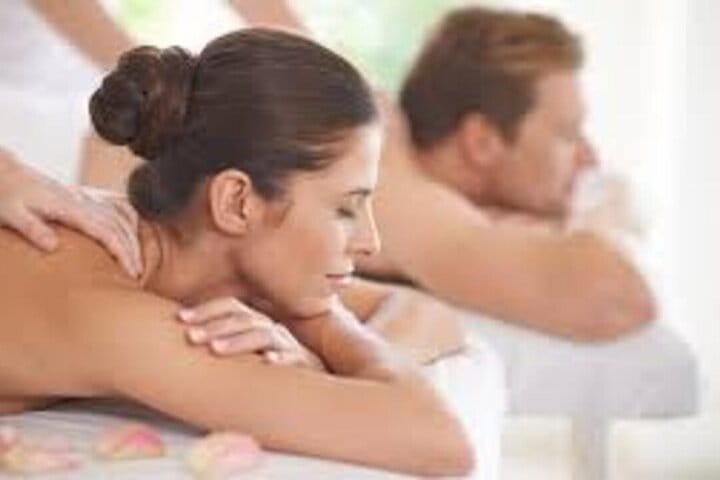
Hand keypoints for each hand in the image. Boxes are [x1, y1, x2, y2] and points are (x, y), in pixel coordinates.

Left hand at [0, 147, 141, 276]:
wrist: (3, 172)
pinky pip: (115, 205)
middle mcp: (82, 200)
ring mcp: (84, 196)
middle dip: (132, 250)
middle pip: (119, 226)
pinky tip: (131, 230)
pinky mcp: (82, 196)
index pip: (106, 231)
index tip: (131, 272)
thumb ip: (32, 228)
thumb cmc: (4, 194)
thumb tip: (53, 246)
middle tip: (137, 275)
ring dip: (133, 238)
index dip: (122, 252)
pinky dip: (128, 217)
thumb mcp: (10, 213)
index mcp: (69, 206)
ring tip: (136, 260)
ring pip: (120, 216)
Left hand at [177, 297, 324, 370]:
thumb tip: (185, 337)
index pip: (230, 307)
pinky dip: (280, 359)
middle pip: (242, 320)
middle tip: (190, 337)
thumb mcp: (249, 348)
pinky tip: (267, 363)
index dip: (206, 310)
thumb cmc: (271, 362)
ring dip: (239, 341)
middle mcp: (270, 328)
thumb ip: (225, 340)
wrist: (314, 375)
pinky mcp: (303, 363)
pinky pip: (292, 358)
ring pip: (264, 336)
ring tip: (216, 349)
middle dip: (215, 327)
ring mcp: (287, 344)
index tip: (180, 318)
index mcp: (255, 322)